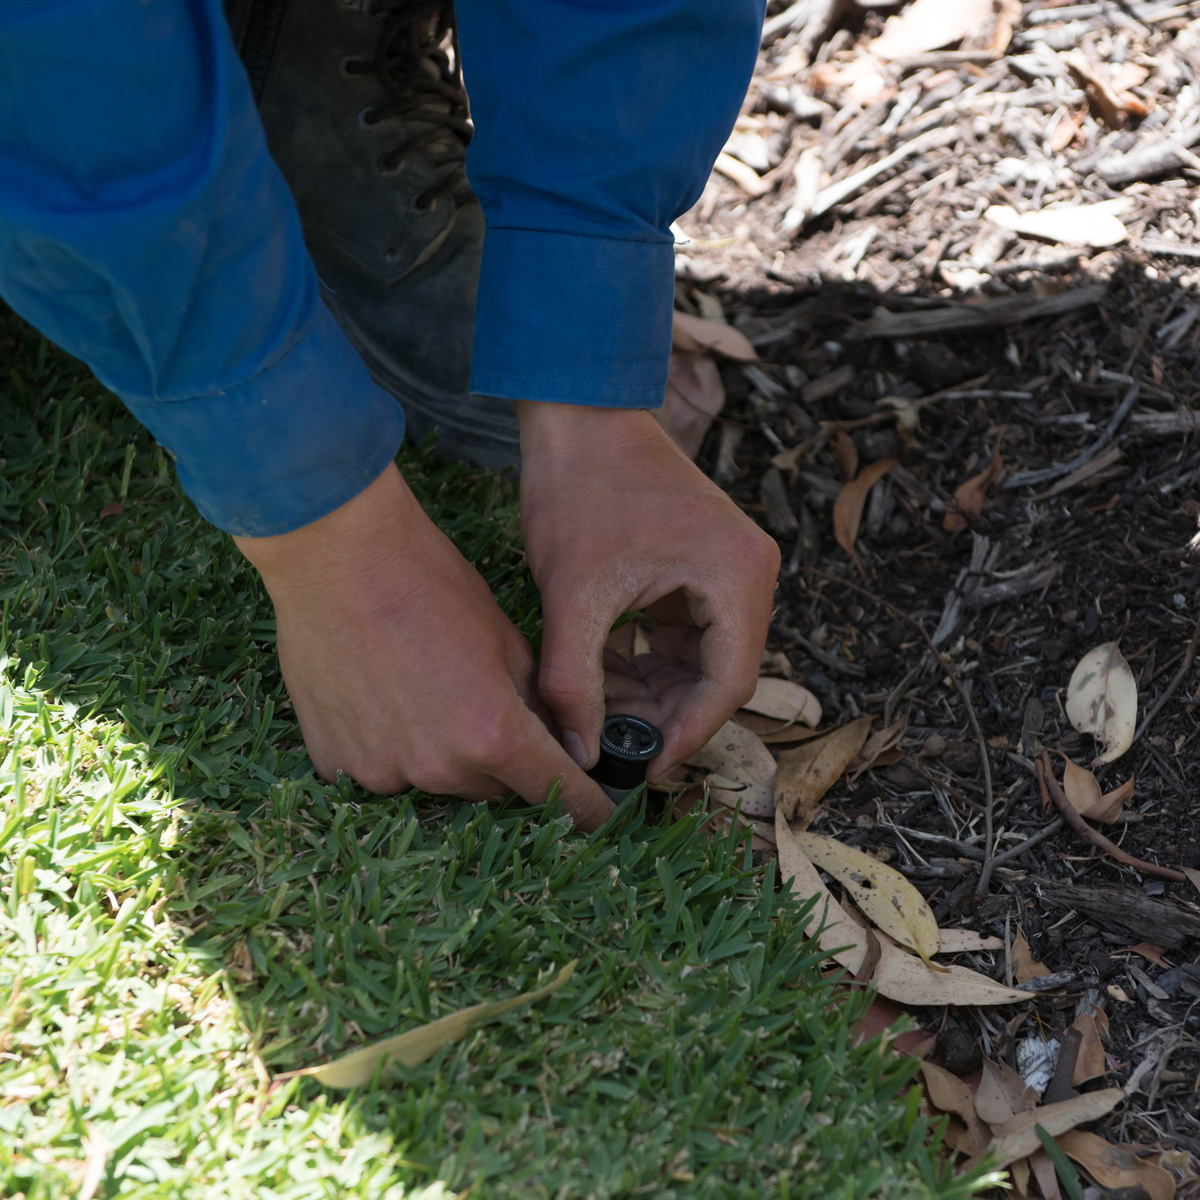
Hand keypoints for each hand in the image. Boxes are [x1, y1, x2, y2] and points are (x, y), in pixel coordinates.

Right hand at [234, 464, 614, 829]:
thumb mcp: (507, 640)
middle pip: (495, 786)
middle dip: (503, 756)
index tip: (598, 815)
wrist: (337, 556)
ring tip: (423, 686)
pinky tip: (381, 694)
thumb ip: (540, 704)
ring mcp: (384, 773)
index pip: (559, 792)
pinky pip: (385, 771)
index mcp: (495, 735)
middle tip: (483, 699)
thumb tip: (563, 742)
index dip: (585, 806)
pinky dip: (391, 747)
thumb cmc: (429, 584)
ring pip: (439, 781)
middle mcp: (441, 769)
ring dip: (446, 754)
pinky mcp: (337, 765)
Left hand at [516, 402, 779, 778]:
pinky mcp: (699, 567)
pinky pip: (681, 635)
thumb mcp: (573, 594)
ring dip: (649, 690)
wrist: (575, 414)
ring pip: (697, 661)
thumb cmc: (578, 488)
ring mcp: (726, 569)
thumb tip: (578, 754)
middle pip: (717, 675)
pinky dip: (643, 659)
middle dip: (662, 714)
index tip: (642, 769)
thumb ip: (576, 680)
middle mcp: (748, 573)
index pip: (729, 683)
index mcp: (738, 576)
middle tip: (608, 743)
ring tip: (594, 707)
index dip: (687, 735)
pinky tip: (598, 671)